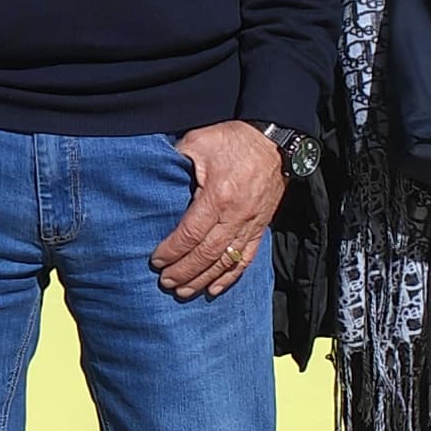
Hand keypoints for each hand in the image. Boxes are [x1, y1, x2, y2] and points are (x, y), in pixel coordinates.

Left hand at [153, 123, 285, 300]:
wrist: (275, 140)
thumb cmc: (233, 139)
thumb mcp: (198, 141)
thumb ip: (177, 159)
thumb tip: (154, 172)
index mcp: (218, 196)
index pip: (191, 234)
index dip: (172, 251)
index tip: (156, 261)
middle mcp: (236, 215)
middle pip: (207, 254)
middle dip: (184, 271)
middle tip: (165, 282)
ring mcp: (251, 224)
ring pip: (226, 261)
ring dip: (203, 279)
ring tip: (183, 291)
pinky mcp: (261, 226)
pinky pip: (247, 258)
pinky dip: (230, 276)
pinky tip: (214, 289)